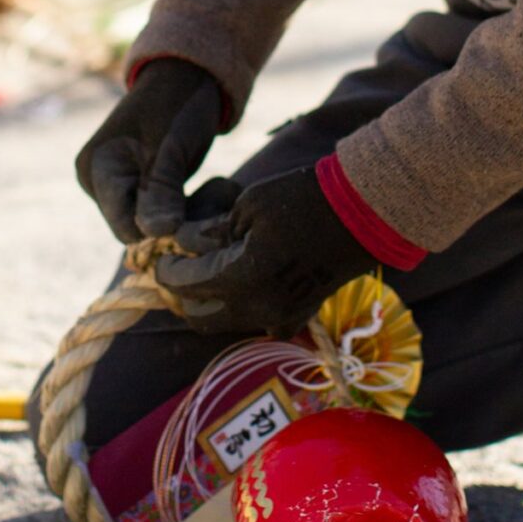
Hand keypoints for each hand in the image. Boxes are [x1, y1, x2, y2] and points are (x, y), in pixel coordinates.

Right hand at [75, 58, 222, 243]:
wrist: (189, 74)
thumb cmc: (180, 101)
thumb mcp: (174, 145)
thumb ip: (162, 189)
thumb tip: (156, 233)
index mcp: (97, 169)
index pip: (125, 227)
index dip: (163, 229)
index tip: (203, 215)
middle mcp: (98, 183)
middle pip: (140, 229)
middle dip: (183, 220)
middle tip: (222, 192)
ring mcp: (116, 187)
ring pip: (156, 225)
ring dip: (194, 213)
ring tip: (224, 187)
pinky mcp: (137, 189)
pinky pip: (164, 214)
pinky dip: (193, 207)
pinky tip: (217, 188)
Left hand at [156, 163, 372, 339]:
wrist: (363, 214)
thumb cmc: (304, 199)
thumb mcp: (248, 205)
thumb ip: (211, 232)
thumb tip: (186, 244)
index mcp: (242, 279)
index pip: (185, 285)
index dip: (167, 270)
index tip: (160, 256)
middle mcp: (259, 308)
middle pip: (199, 317)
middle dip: (181, 294)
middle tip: (176, 269)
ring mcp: (280, 317)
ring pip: (225, 322)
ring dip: (208, 302)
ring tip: (203, 271)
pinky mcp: (297, 317)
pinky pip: (255, 321)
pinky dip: (239, 306)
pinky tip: (237, 279)